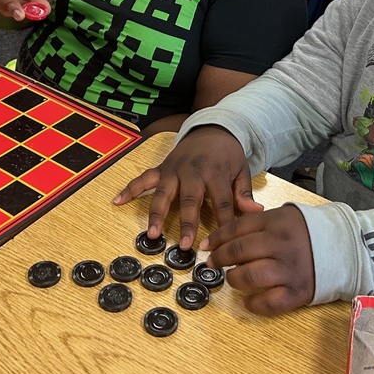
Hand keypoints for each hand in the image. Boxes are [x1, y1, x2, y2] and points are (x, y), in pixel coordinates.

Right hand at [112, 126, 261, 248]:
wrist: (212, 128)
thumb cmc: (228, 154)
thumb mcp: (241, 169)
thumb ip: (244, 193)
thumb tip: (255, 213)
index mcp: (216, 173)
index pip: (221, 203)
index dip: (221, 224)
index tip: (219, 244)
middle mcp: (193, 172)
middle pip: (190, 200)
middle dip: (187, 223)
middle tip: (185, 245)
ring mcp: (174, 170)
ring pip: (163, 193)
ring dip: (156, 214)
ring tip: (152, 234)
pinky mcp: (162, 168)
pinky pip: (143, 178)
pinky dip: (130, 189)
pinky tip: (118, 201)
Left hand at [202, 205, 314, 315]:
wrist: (343, 248)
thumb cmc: (307, 232)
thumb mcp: (284, 216)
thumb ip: (258, 222)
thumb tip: (225, 236)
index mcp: (276, 223)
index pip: (237, 229)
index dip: (217, 238)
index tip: (206, 246)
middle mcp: (280, 245)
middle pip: (239, 251)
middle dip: (220, 258)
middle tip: (213, 263)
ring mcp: (288, 270)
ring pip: (249, 276)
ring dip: (234, 279)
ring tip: (233, 278)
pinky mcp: (297, 292)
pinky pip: (269, 303)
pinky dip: (253, 305)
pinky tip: (247, 302)